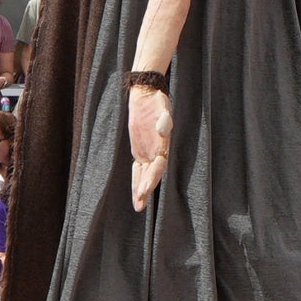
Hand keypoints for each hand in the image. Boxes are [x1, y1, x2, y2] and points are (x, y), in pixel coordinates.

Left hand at [128, 82, 172, 211]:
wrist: (147, 94)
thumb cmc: (156, 101)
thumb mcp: (161, 107)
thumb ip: (164, 119)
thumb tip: (163, 130)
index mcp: (162, 143)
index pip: (157, 166)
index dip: (151, 179)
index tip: (144, 191)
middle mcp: (157, 150)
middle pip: (151, 174)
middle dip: (146, 189)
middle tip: (140, 205)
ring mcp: (149, 150)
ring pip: (145, 174)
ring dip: (141, 189)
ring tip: (138, 206)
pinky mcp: (140, 149)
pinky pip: (138, 168)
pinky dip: (136, 179)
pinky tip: (136, 192)